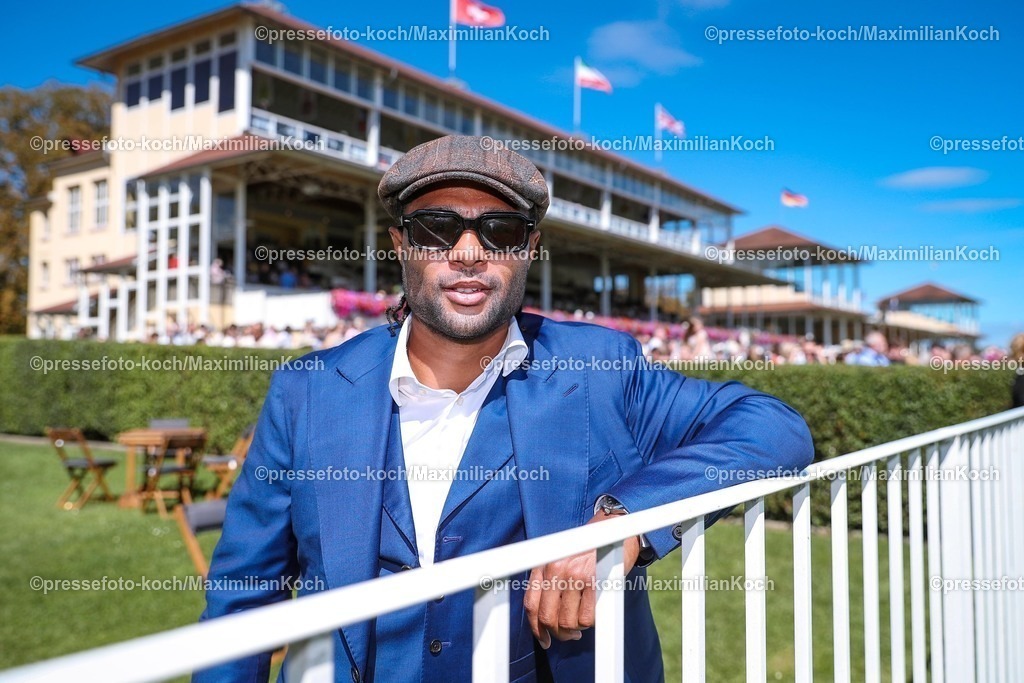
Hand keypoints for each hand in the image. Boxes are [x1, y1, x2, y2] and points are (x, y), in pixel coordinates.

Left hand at [523, 512, 639, 648]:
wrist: (613, 530)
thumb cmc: (587, 549)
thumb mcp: (560, 560)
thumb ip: (549, 583)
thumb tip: (542, 621)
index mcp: (544, 565)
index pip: (531, 604)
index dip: (535, 628)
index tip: (543, 639)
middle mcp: (555, 569)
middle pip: (547, 617)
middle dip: (557, 633)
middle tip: (568, 635)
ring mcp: (574, 575)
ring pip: (567, 621)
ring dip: (575, 630)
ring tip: (581, 623)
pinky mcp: (594, 581)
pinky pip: (587, 618)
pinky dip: (589, 623)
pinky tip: (591, 615)